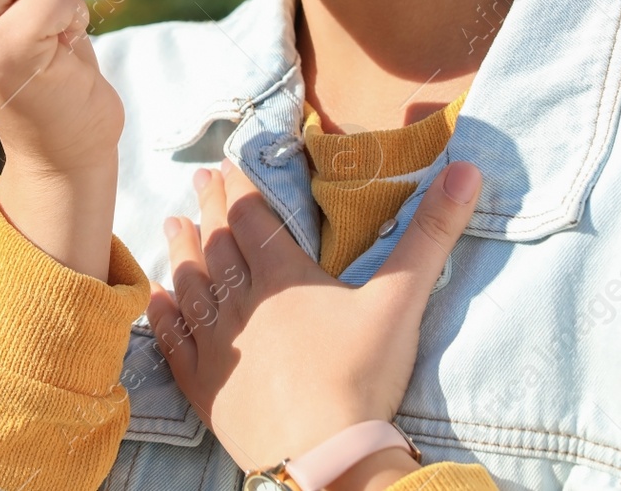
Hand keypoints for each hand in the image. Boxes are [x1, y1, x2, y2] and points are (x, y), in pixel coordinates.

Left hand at [145, 158, 480, 481]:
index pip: (251, 217)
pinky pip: (172, 340)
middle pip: (217, 243)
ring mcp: (217, 344)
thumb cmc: (363, 376)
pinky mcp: (204, 385)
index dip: (239, 188)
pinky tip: (154, 297)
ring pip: (189, 284)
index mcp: (284, 276)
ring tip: (172, 223)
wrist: (324, 456)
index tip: (227, 165)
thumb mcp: (402, 301)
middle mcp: (241, 301)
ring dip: (180, 250)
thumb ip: (431, 235)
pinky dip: (161, 314)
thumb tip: (466, 171)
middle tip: (199, 180)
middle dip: (208, 208)